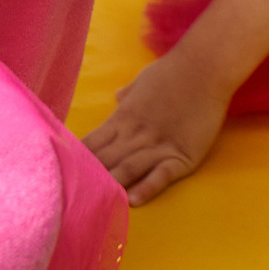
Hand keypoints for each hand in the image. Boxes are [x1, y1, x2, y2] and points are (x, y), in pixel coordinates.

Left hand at [83, 51, 231, 205]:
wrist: (204, 67)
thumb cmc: (173, 71)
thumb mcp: (143, 81)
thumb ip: (128, 94)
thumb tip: (117, 97)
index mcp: (123, 116)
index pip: (93, 142)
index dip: (77, 159)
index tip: (63, 173)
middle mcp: (136, 132)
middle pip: (106, 159)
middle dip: (89, 178)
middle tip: (72, 195)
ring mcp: (159, 143)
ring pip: (128, 168)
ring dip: (112, 185)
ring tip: (96, 202)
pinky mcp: (182, 153)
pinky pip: (161, 174)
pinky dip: (147, 188)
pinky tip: (133, 201)